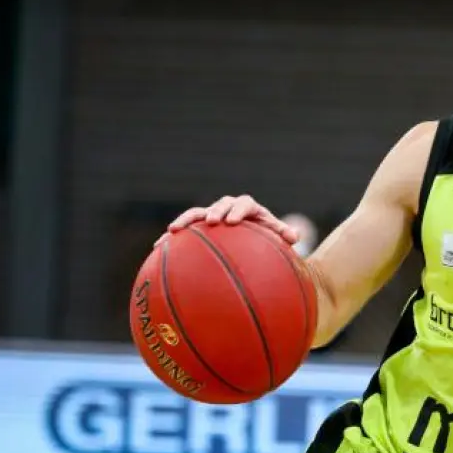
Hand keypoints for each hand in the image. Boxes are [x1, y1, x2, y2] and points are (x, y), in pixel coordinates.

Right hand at [163, 194, 300, 246]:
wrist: (252, 241)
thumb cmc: (266, 240)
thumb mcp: (276, 238)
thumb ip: (283, 235)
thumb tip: (296, 237)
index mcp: (249, 209)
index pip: (245, 204)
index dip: (238, 210)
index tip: (233, 222)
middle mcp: (228, 209)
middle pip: (219, 205)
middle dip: (214, 212)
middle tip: (211, 222)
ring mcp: (211, 217)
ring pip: (196, 215)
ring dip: (185, 221)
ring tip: (172, 231)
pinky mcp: (197, 229)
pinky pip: (183, 231)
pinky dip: (170, 238)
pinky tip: (156, 248)